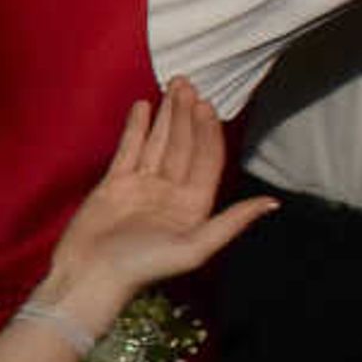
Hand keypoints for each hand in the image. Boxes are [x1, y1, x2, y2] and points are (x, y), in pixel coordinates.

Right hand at [39, 81, 278, 311]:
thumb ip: (232, 222)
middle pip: (183, 145)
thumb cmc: (142, 268)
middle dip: (186, 115)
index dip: (208, 131)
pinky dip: (136, 128)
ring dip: (166, 115)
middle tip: (187, 84)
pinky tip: (143, 108)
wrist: (90, 276)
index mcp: (193, 206)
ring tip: (171, 87)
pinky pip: (128, 150)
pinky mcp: (114, 185)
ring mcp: (141, 187)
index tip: (206, 105)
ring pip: (158, 143)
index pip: (206, 159)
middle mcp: (170, 192)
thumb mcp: (195, 248)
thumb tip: (271, 202)